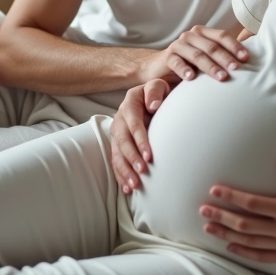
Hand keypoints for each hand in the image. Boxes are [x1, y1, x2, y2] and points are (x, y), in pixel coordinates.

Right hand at [111, 79, 169, 193]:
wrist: (153, 97)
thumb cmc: (159, 93)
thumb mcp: (158, 86)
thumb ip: (155, 91)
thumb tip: (152, 105)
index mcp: (130, 103)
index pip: (133, 124)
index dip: (140, 140)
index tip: (149, 156)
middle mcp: (120, 118)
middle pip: (123, 142)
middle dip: (131, 159)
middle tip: (142, 173)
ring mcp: (118, 132)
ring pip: (117, 154)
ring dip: (125, 171)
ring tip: (134, 185)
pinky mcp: (118, 143)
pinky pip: (116, 161)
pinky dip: (121, 175)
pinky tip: (127, 188)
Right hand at [140, 25, 248, 83]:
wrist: (161, 69)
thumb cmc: (190, 64)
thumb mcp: (207, 58)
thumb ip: (222, 56)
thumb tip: (249, 61)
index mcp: (204, 33)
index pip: (222, 36)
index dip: (235, 46)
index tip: (246, 58)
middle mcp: (191, 36)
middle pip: (212, 46)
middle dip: (226, 58)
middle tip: (237, 69)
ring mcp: (179, 45)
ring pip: (197, 55)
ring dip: (210, 66)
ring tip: (221, 77)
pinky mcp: (168, 56)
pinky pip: (177, 62)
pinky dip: (184, 70)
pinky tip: (191, 78)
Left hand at [200, 161, 275, 263]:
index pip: (253, 204)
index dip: (231, 197)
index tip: (215, 191)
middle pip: (246, 224)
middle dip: (222, 216)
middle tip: (203, 210)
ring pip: (250, 242)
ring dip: (228, 234)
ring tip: (209, 227)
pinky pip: (264, 256)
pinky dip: (245, 253)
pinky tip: (231, 246)